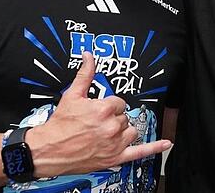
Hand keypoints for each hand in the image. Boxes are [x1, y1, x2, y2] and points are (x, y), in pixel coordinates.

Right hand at [24, 52, 170, 176]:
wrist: (48, 149)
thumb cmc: (59, 125)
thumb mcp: (72, 95)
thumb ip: (85, 74)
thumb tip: (89, 56)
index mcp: (104, 109)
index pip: (119, 102)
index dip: (109, 106)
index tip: (99, 110)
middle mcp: (112, 126)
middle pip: (124, 117)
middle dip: (113, 119)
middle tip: (97, 123)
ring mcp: (114, 143)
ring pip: (131, 131)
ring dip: (123, 131)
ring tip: (107, 133)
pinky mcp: (114, 157)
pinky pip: (140, 152)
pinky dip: (155, 148)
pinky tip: (166, 144)